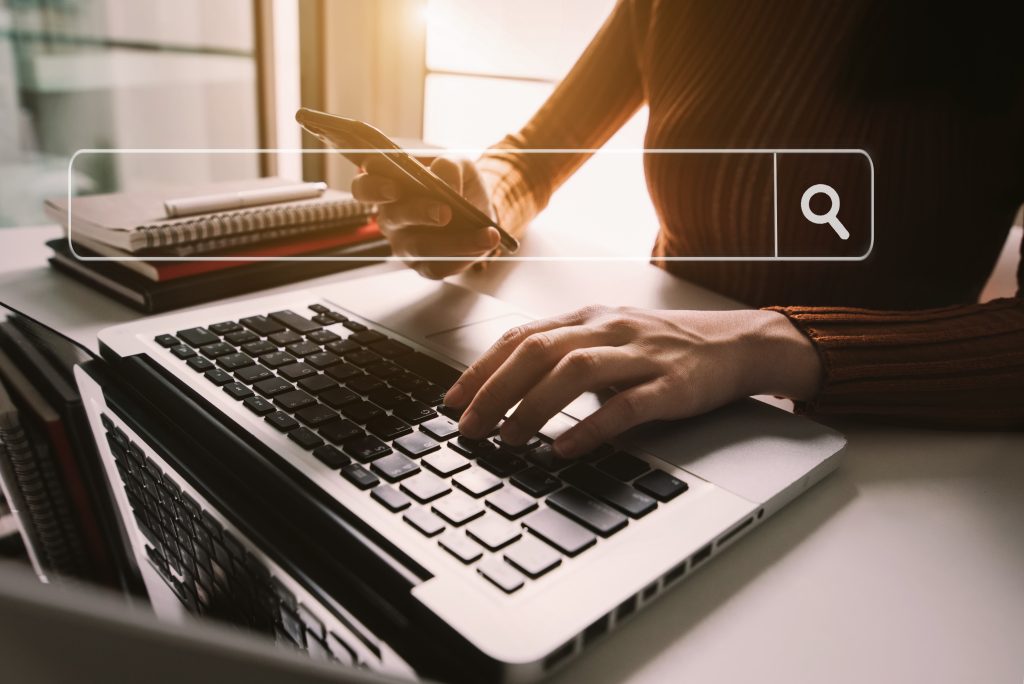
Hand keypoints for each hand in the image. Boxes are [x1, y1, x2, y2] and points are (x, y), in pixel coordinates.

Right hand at [351, 156, 499, 279]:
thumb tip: (444, 181)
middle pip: (391, 218)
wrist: (478, 209)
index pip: (364, 188)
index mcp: (388, 186)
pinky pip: (436, 267)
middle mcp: (390, 217)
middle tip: (445, 212)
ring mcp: (403, 244)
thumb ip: (449, 166)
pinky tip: (484, 243)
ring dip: (453, 241)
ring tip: (483, 234)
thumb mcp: (459, 164)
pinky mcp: (422, 265)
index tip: (395, 187)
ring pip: (418, 247)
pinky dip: (463, 257)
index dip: (373, 188)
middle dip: (418, 213)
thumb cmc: (458, 183)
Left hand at [443, 306, 821, 457]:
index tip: (453, 401)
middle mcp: (607, 329)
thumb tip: (506, 390)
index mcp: (587, 319)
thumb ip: (563, 356)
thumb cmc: (663, 347)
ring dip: (534, 407)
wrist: (736, 344)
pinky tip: (566, 447)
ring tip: (509, 438)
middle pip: (538, 352)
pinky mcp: (671, 385)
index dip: (481, 369)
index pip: (521, 337)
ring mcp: (640, 354)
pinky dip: (591, 427)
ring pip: (574, 372)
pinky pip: (625, 405)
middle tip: (470, 427)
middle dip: (495, 390)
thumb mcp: (607, 340)